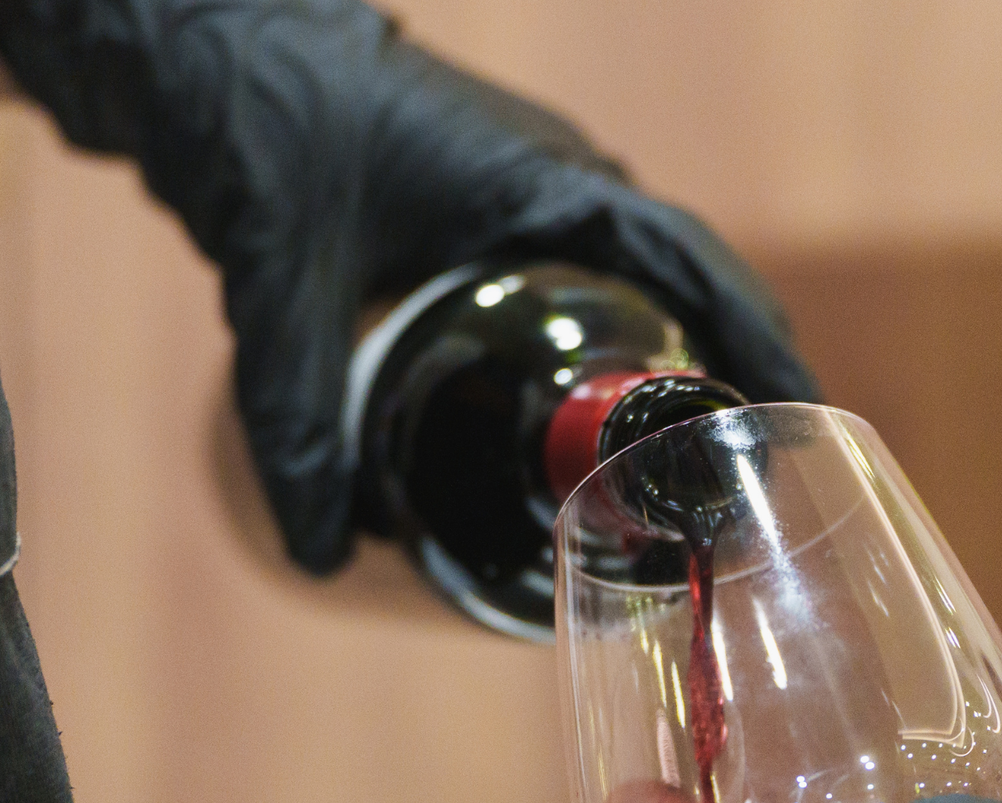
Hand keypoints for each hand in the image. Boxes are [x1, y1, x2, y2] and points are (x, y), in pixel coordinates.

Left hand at [0, 0, 817, 569]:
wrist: (203, 46)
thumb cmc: (261, 119)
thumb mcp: (284, 281)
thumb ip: (296, 418)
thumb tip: (319, 552)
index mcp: (553, 184)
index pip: (696, 269)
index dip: (759, 346)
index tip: (798, 424)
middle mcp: (562, 184)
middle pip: (684, 290)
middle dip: (719, 381)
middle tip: (738, 486)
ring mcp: (530, 195)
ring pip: (632, 290)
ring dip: (664, 366)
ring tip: (679, 475)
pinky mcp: (488, 212)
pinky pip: (579, 285)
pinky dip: (601, 349)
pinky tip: (579, 425)